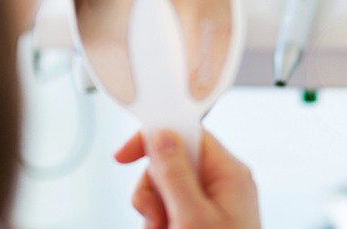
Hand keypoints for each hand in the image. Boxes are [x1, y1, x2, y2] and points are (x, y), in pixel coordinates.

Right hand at [115, 129, 260, 228]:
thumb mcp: (193, 218)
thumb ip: (175, 174)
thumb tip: (161, 136)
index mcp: (228, 173)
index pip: (186, 133)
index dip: (154, 137)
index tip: (126, 154)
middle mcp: (220, 183)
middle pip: (168, 161)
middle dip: (152, 188)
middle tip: (155, 215)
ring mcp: (211, 202)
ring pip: (163, 185)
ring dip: (153, 209)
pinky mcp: (200, 218)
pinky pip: (167, 205)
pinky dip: (158, 220)